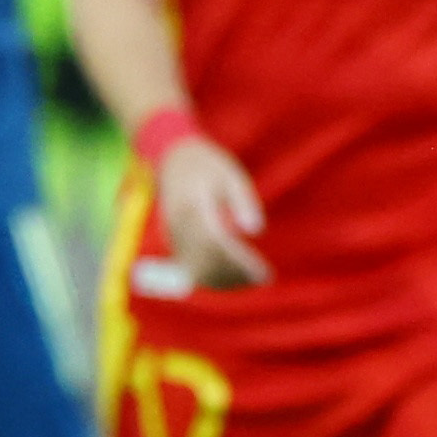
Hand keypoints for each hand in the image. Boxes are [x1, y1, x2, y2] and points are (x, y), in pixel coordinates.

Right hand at [152, 133, 270, 289]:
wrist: (172, 157)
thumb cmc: (207, 164)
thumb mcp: (231, 175)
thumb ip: (243, 201)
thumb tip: (256, 232)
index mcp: (192, 206)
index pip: (215, 244)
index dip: (239, 262)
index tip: (263, 272)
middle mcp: (178, 225)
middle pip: (205, 262)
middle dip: (235, 275)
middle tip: (264, 278)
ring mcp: (172, 235)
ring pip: (197, 269)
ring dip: (224, 280)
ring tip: (253, 280)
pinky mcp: (173, 241)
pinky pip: (191, 267)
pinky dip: (212, 276)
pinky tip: (235, 277)